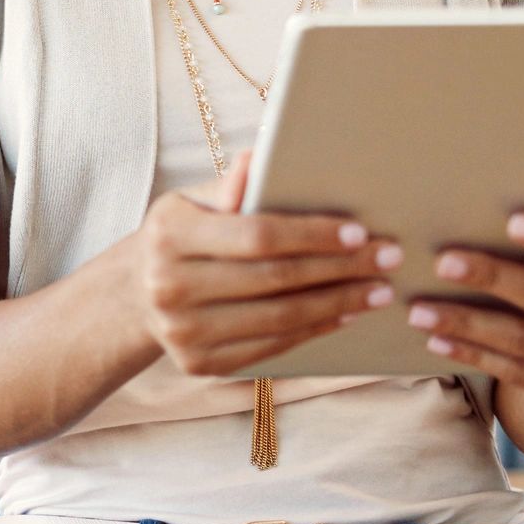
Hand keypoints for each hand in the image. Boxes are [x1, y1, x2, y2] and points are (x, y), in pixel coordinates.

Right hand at [133, 148, 403, 376]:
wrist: (135, 294)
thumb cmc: (179, 234)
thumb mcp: (191, 199)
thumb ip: (228, 185)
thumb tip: (256, 158)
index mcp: (171, 235)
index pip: (257, 235)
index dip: (312, 235)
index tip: (359, 232)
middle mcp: (171, 287)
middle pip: (275, 279)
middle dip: (340, 269)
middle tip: (387, 258)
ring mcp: (184, 332)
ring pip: (280, 319)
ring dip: (338, 304)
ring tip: (378, 290)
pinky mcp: (199, 364)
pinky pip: (271, 348)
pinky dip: (314, 331)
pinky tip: (344, 315)